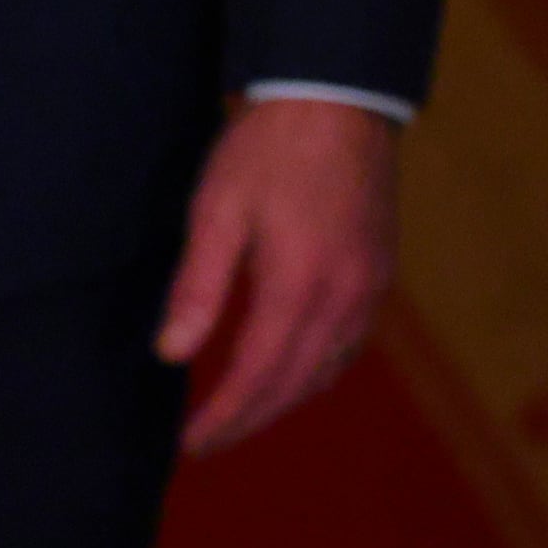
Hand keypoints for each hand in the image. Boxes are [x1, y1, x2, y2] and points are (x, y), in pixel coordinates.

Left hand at [160, 94, 401, 451]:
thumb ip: (197, 288)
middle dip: (249, 418)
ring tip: (237, 414)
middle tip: (206, 442)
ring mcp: (368, 290)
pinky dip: (313, 370)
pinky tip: (286, 370)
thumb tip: (171, 354)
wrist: (335, 103)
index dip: (223, 416)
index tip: (189, 444)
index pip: (258, 376)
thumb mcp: (216, 212)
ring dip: (282, 398)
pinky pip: (347, 345)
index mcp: (299, 287)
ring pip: (325, 370)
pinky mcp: (377, 276)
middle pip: (294, 384)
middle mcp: (344, 300)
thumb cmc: (266, 152)